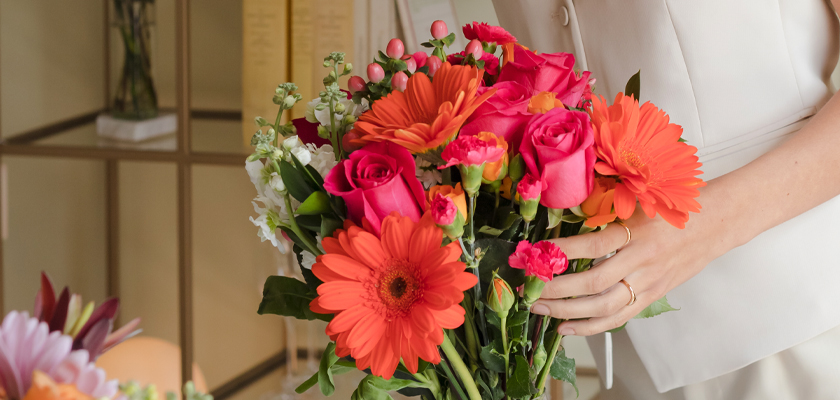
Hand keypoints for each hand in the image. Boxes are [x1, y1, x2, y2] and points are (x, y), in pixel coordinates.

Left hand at [529, 204, 724, 335]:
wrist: (715, 223)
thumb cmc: (673, 208)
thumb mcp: (639, 202)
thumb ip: (606, 212)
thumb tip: (563, 214)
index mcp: (637, 232)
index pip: (592, 244)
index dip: (562, 251)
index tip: (536, 252)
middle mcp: (642, 261)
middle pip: (594, 282)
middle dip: (557, 289)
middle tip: (530, 288)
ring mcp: (648, 282)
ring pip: (604, 306)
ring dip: (567, 311)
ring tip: (541, 308)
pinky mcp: (652, 296)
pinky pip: (618, 317)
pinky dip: (590, 327)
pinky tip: (567, 328)